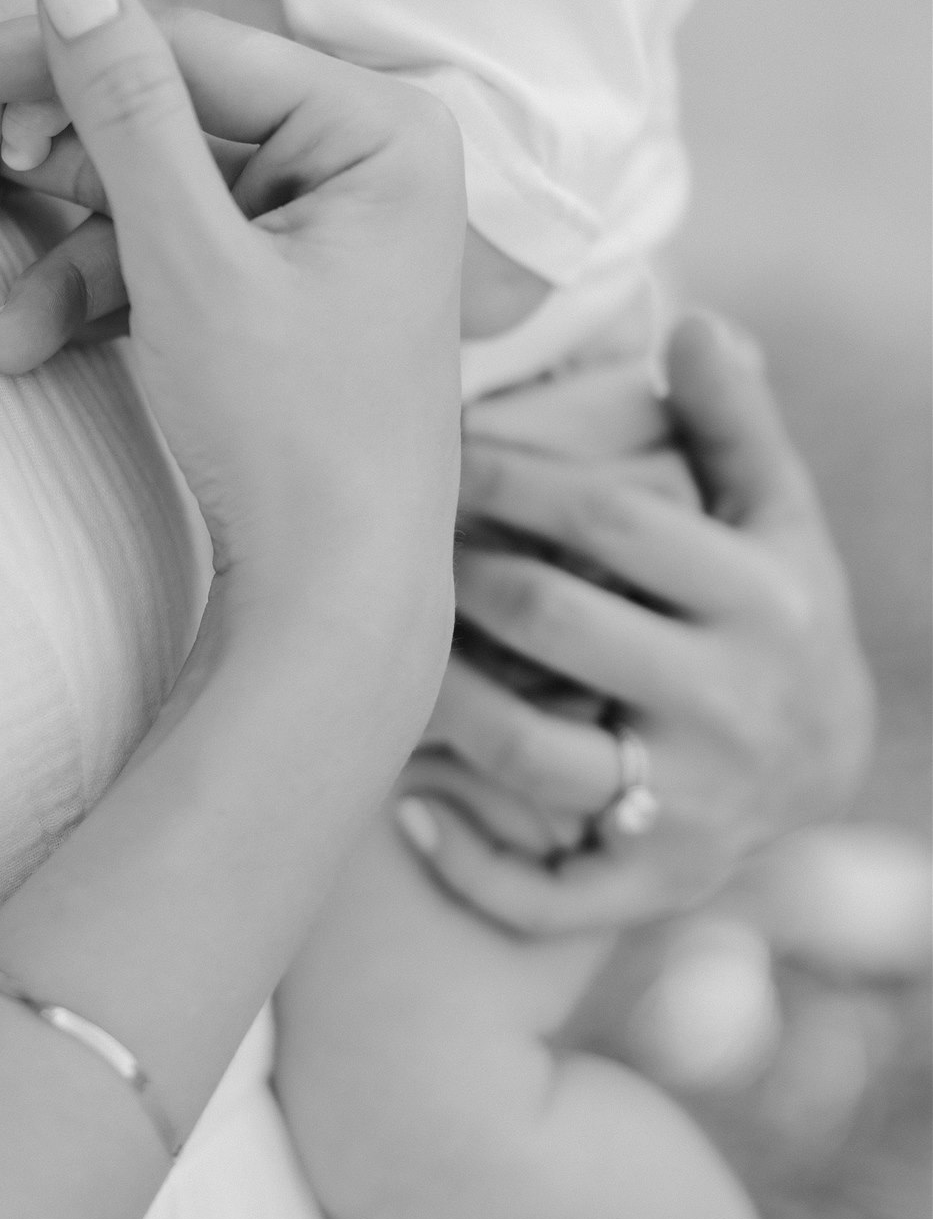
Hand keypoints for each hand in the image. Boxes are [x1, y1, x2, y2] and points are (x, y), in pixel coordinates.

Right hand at [0, 0, 465, 710]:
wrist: (333, 598)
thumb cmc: (293, 434)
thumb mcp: (193, 262)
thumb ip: (129, 112)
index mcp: (382, 131)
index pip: (196, 50)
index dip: (59, 50)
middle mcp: (367, 165)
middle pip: (176, 121)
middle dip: (64, 168)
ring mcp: (327, 232)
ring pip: (163, 200)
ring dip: (72, 260)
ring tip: (4, 330)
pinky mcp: (286, 292)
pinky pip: (178, 260)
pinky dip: (105, 300)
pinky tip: (31, 350)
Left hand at [394, 313, 874, 934]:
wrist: (829, 768)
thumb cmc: (776, 612)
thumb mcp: (777, 516)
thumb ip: (736, 422)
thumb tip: (696, 324)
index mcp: (759, 598)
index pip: (613, 521)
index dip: (514, 478)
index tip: (445, 451)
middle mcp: (729, 704)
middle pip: (556, 622)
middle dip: (464, 575)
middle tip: (400, 548)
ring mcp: (687, 804)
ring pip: (533, 753)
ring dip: (441, 703)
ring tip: (389, 656)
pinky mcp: (653, 886)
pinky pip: (546, 894)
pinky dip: (468, 864)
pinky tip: (407, 808)